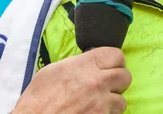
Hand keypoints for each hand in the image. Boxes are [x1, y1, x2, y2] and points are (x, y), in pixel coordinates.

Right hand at [12, 47, 130, 113]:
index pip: (116, 55)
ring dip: (112, 102)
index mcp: (84, 65)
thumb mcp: (53, 71)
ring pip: (122, 100)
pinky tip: (93, 113)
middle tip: (106, 86)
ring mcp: (101, 103)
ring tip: (97, 103)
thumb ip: (77, 64)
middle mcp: (97, 82)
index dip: (114, 61)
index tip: (109, 66)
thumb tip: (88, 63)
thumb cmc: (37, 100)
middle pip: (125, 76)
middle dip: (117, 81)